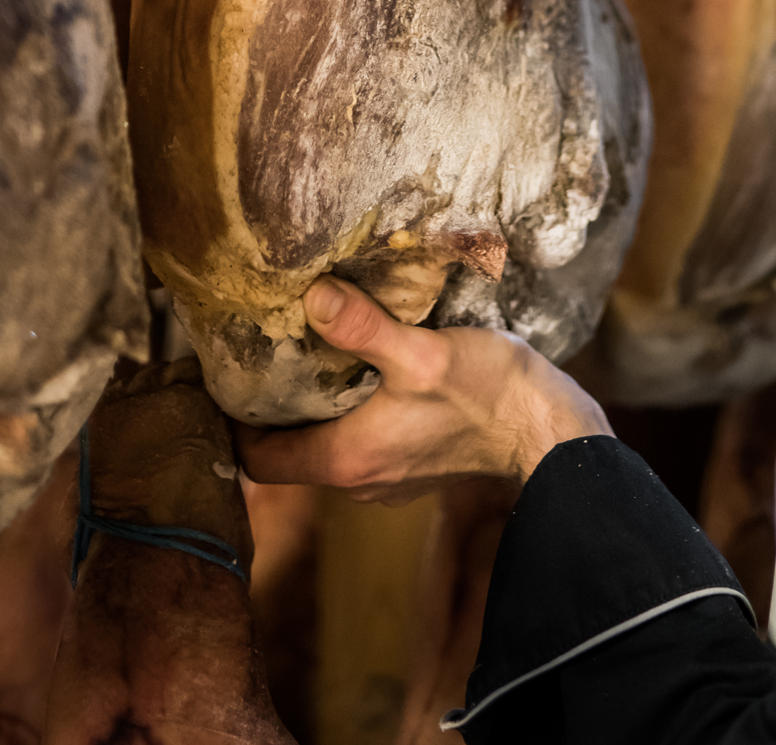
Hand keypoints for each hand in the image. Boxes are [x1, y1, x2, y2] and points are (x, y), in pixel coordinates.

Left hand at [232, 277, 611, 503]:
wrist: (550, 437)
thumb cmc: (487, 397)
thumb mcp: (421, 352)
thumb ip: (363, 329)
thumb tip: (310, 296)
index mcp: (346, 457)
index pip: (257, 458)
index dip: (232, 422)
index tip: (226, 376)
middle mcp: (358, 479)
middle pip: (288, 450)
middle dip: (271, 406)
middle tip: (262, 348)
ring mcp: (387, 477)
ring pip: (325, 444)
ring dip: (312, 406)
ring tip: (307, 349)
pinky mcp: (414, 464)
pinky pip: (359, 441)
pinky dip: (346, 410)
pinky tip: (361, 368)